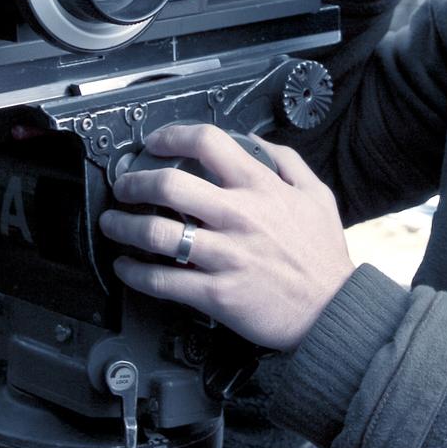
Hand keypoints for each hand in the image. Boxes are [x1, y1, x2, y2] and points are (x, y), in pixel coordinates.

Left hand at [99, 124, 357, 350]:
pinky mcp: (217, 294)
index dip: (172, 136)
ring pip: (157, 234)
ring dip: (123, 227)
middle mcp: (239, 217)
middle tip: (124, 187)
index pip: (208, 143)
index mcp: (261, 188)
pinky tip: (127, 266)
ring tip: (113, 224)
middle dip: (134, 183)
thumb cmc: (322, 257)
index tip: (154, 142)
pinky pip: (162, 281)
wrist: (332, 311)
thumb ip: (287, 162)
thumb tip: (255, 140)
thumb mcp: (317, 195)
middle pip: (169, 185)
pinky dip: (135, 272)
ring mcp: (226, 256)